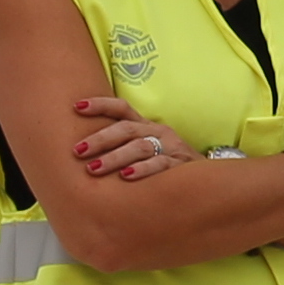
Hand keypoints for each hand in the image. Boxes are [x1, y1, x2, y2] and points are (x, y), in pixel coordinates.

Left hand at [67, 95, 193, 182]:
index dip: (100, 105)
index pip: (122, 109)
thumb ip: (120, 150)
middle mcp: (158, 132)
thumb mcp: (145, 152)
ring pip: (140, 146)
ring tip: (93, 168)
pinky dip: (143, 169)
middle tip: (77, 151)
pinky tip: (127, 175)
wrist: (206, 179)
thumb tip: (81, 155)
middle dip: (100, 139)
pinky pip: (160, 164)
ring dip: (114, 157)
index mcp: (146, 126)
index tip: (76, 107)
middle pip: (126, 128)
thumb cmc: (165, 166)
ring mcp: (171, 147)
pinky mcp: (181, 164)